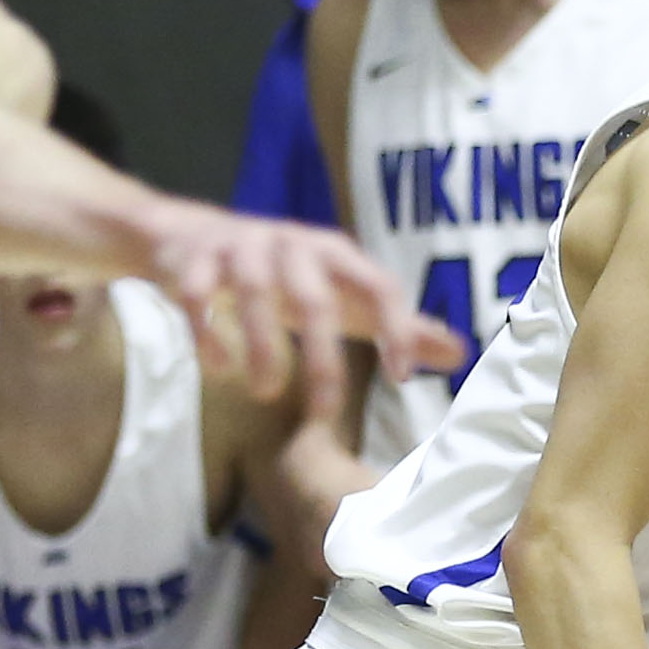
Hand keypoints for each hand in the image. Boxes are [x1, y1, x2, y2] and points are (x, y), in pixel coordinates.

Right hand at [143, 200, 464, 419]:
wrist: (189, 236)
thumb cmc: (285, 276)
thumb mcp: (343, 296)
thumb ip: (395, 324)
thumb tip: (459, 353)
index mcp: (336, 254)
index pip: (379, 286)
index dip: (395, 328)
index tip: (401, 377)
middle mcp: (292, 244)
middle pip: (314, 300)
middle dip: (321, 358)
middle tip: (324, 412)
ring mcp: (240, 248)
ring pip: (254, 294)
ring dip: (262, 347)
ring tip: (267, 394)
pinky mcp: (193, 259)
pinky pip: (198, 294)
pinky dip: (207, 332)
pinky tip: (219, 368)